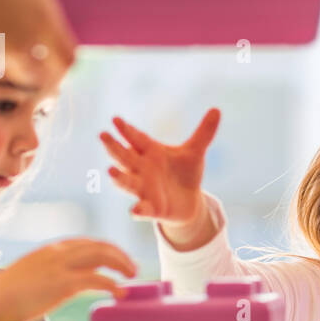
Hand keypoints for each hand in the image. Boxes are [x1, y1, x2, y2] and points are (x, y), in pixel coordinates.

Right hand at [0, 0, 76, 85]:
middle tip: (33, 57)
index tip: (55, 47)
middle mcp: (26, 46)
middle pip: (46, 77)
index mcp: (42, 19)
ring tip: (3, 53)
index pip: (69, 57)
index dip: (65, 57)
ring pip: (14, 77)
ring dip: (13, 70)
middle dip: (43, 72)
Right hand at [0, 238, 136, 320]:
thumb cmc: (10, 295)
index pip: (88, 243)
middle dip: (120, 256)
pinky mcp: (62, 284)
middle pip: (99, 246)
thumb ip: (57, 273)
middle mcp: (58, 253)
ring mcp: (61, 266)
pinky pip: (96, 279)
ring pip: (101, 256)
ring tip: (132, 277)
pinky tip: (120, 293)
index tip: (119, 260)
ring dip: (121, 264)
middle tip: (133, 269)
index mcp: (51, 250)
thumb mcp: (36, 275)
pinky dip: (113, 284)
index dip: (108, 250)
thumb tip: (79, 282)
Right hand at [100, 110, 220, 228]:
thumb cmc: (185, 173)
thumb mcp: (195, 152)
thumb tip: (217, 110)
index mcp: (151, 153)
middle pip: (125, 157)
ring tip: (110, 171)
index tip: (115, 119)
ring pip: (127, 182)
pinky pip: (142, 209)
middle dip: (114, 147)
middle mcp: (143, 170)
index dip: (126, 130)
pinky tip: (135, 210)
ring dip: (119, 178)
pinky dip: (138, 210)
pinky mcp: (152, 208)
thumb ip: (204, 132)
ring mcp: (144, 189)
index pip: (136, 138)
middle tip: (102, 135)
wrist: (190, 201)